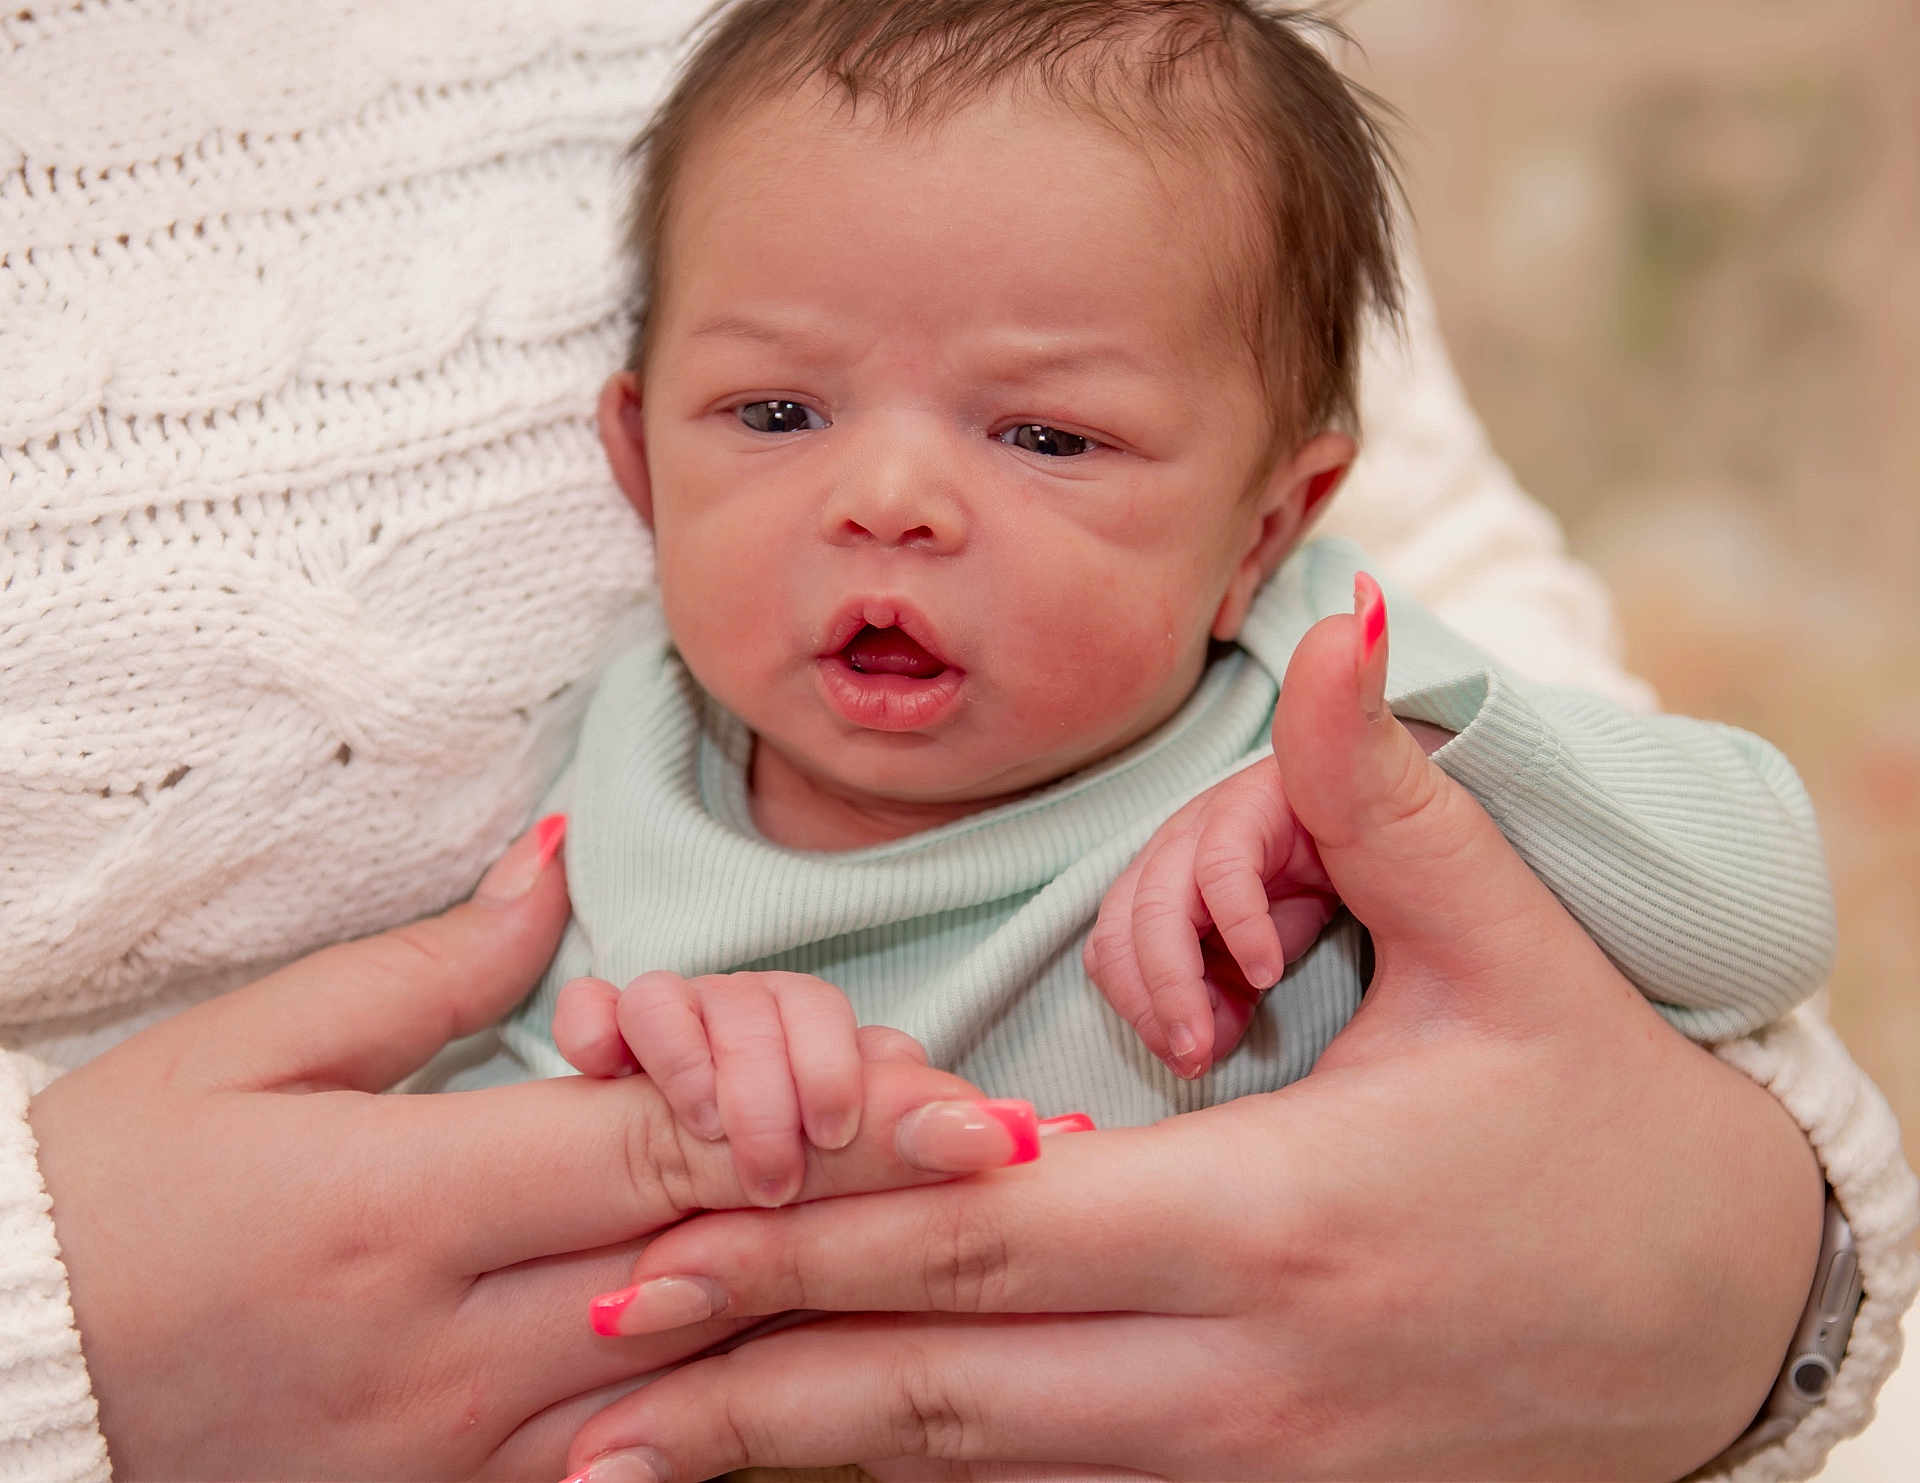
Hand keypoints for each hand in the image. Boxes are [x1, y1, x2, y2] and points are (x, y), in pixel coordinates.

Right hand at [27, 819, 1035, 1480]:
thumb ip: (435, 965)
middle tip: (1022, 1172)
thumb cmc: (108, 1195)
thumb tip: (564, 868)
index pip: (660, 1151)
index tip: (961, 1107)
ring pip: (701, 1383)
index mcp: (396, 1207)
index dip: (826, 1119)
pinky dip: (736, 1413)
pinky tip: (834, 1369)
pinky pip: (630, 1468)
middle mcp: (445, 1351)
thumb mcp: (247, 1052)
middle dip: (882, 1213)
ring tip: (972, 1263)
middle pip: (716, 1264)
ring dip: (843, 1314)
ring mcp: (454, 1458)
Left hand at [556, 604, 1825, 1482]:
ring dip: (806, 1456)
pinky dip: (927, 1479)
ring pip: (981, 1468)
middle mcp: (1237, 1369)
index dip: (801, 1246)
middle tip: (574, 1386)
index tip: (638, 1257)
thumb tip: (1337, 633)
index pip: (985, 1236)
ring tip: (635, 1460)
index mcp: (1272, 1216)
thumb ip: (1387, 805)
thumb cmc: (1615, 1133)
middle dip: (749, 1379)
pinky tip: (822, 1473)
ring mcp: (1249, 1464)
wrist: (1737, 1320)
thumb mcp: (1513, 958)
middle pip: (945, 1385)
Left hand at [1086, 749, 1332, 1079]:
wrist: (1372, 807)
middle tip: (1191, 1061)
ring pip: (1156, 906)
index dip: (1138, 1013)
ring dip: (1178, 985)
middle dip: (1149, 1009)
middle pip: (1118, 934)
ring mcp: (1199, 823)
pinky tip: (1268, 971)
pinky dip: (1241, 927)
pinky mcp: (1244, 802)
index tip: (1184, 1060)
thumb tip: (1198, 1050)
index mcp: (1155, 889)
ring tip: (1213, 1039)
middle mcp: (1165, 853)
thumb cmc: (1310, 881)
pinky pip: (1223, 867)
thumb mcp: (1260, 955)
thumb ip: (1227, 1000)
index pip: (1109, 954)